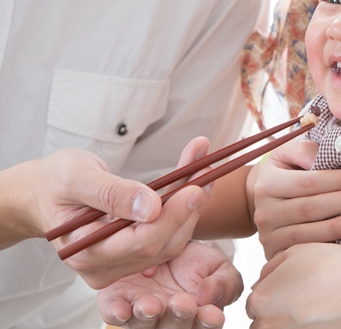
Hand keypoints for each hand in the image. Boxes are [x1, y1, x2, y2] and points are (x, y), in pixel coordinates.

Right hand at [21, 137, 212, 288]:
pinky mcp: (136, 252)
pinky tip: (196, 175)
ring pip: (172, 238)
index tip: (194, 188)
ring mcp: (122, 263)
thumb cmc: (56, 181)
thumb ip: (112, 193)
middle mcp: (105, 266)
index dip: (171, 217)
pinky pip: (169, 231)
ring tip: (203, 164)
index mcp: (85, 252)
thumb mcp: (77, 177)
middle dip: (188, 205)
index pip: (140, 243)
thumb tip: (151, 206)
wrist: (46, 192)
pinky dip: (185, 204)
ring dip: (192, 202)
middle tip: (206, 167)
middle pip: (162, 243)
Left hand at [98, 241, 243, 328]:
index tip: (211, 313)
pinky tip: (122, 309)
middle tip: (180, 303)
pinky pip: (114, 314)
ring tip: (151, 306)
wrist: (164, 238)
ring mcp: (142, 314)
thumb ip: (225, 283)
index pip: (204, 325)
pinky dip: (117, 313)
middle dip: (178, 318)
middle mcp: (169, 320)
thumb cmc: (195, 261)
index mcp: (198, 315)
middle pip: (173, 328)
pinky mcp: (117, 303)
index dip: (208, 322)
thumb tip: (208, 296)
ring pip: (143, 325)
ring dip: (147, 317)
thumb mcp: (219, 266)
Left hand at [246, 243, 340, 327]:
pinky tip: (322, 319)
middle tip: (304, 304)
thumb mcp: (295, 254)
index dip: (274, 297)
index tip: (294, 292)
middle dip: (278, 316)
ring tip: (314, 313)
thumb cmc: (333, 267)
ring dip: (291, 324)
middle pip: (263, 324)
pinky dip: (307, 328)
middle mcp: (268, 326)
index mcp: (261, 301)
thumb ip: (270, 269)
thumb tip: (260, 284)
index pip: (255, 305)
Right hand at [252, 138, 340, 258]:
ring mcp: (269, 237)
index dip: (339, 180)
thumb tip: (323, 158)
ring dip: (340, 226)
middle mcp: (264, 212)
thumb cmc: (287, 171)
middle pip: (310, 208)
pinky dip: (329, 247)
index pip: (307, 182)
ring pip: (309, 233)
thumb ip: (305, 150)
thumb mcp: (289, 153)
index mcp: (267, 183)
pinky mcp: (276, 255)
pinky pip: (305, 252)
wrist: (266, 200)